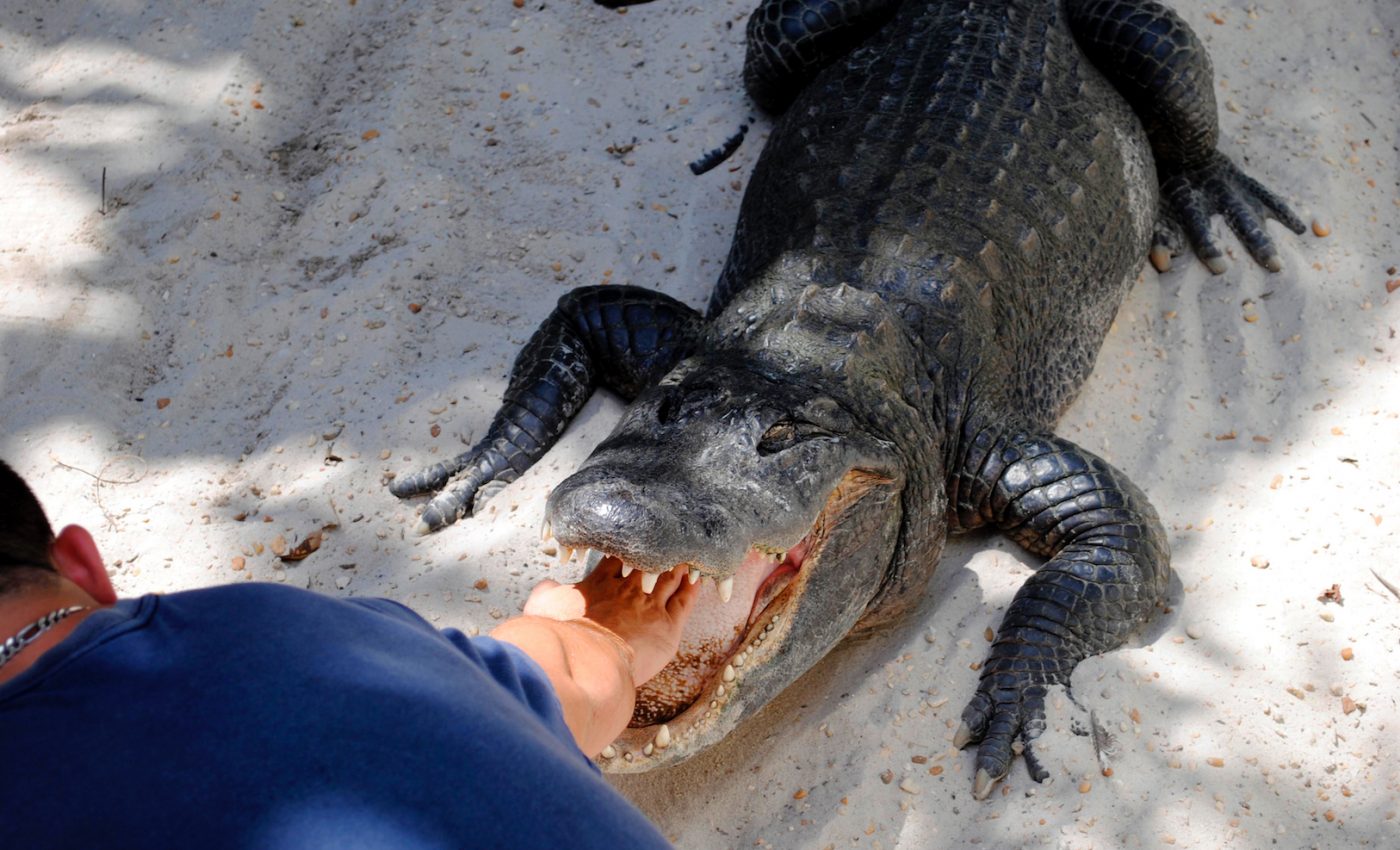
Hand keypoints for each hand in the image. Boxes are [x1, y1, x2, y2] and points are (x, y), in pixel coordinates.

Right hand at [524, 557, 697, 684]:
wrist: (586, 662)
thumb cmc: (561, 637)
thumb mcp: (541, 607)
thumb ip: (545, 591)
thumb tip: (547, 584)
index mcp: (601, 582)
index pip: (618, 557)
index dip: (626, 550)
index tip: (632, 544)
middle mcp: (629, 588)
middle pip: (649, 562)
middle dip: (657, 552)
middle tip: (666, 542)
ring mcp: (650, 605)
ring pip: (670, 578)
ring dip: (678, 567)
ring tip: (687, 557)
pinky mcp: (667, 626)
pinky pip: (685, 601)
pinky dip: (693, 588)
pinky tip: (699, 579)